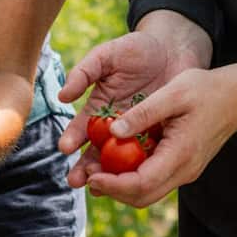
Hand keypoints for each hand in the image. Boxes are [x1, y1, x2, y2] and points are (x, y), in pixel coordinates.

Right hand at [57, 28, 200, 181]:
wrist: (173, 49)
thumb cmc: (136, 49)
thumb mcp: (107, 55)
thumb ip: (84, 72)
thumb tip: (63, 96)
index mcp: (97, 108)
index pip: (80, 128)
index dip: (71, 138)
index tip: (65, 148)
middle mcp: (113, 126)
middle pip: (95, 152)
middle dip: (84, 167)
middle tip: (76, 180)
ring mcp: (136, 134)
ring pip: (119, 160)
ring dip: (108, 175)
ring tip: (97, 188)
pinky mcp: (157, 137)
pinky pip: (147, 155)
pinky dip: (140, 169)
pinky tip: (133, 181)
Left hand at [75, 52, 236, 206]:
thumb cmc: (206, 90)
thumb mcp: (174, 92)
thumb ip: (143, 113)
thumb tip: (113, 132)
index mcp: (180, 154)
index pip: (141, 184)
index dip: (113, 185)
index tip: (91, 175)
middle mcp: (183, 170)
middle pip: (142, 197)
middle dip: (112, 191)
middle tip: (86, 176)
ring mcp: (185, 171)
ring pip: (147, 193)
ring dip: (120, 187)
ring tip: (95, 171)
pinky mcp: (183, 166)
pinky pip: (155, 180)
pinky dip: (133, 178)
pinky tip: (117, 163)